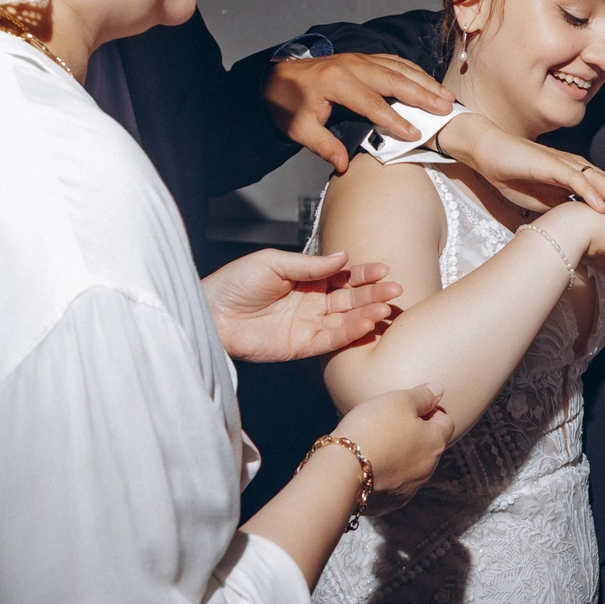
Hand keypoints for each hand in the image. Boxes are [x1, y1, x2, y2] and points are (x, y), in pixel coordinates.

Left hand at [202, 249, 401, 362]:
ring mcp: (309, 324)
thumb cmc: (235, 283)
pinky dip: (350, 333)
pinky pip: (331, 340)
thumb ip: (310, 265)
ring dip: (367, 313)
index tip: (383, 269)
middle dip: (374, 293)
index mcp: (308, 279)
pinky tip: (366, 323)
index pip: (344, 276)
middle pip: (351, 298)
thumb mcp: (273, 263)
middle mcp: (313, 302)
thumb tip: (343, 257)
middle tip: (394, 289)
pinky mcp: (302, 346)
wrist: (210, 314)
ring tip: (385, 308)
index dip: (364, 273)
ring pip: (346, 319)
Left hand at [264, 52, 453, 171]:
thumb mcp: (299, 129)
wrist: (275, 78)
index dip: (394, 119)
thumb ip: (324, 145)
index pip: (371, 103)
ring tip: (446, 97)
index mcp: (335, 82)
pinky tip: (429, 82)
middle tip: (445, 108)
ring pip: (399, 68)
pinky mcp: (363, 58)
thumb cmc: (288, 104)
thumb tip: (344, 164)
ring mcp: (359, 59)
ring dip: (424, 81)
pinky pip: (394, 62)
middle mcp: (351, 66)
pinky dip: (415, 72)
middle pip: (394, 79)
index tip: (414, 133)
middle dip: (422, 94)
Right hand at [335, 383, 452, 499]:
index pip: (446, 421)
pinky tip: (367, 464)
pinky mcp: (389, 503)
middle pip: (429, 445)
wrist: (342, 471)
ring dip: (400, 454)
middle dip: (415, 433)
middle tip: (390, 422)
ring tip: (376, 442)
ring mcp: (409, 489)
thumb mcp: (399, 400)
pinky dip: (385, 473)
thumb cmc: (373, 430)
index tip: (411, 405)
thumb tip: (439, 390)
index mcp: (436, 443)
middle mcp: (428, 469)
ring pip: (411, 465)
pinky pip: (392, 483)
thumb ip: (423, 395)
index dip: (430, 409)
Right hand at [437, 113, 604, 230]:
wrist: (491, 153)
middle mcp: (584, 171)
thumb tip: (589, 246)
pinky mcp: (550, 165)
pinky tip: (602, 208)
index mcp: (587, 181)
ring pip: (604, 185)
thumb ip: (571, 221)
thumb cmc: (520, 179)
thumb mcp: (550, 209)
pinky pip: (574, 180)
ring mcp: (569, 167)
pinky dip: (589, 194)